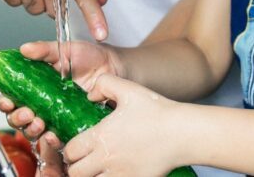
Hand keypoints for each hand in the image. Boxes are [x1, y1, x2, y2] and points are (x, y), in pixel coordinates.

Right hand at [0, 41, 123, 171]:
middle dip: (17, 118)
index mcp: (33, 84)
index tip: (7, 101)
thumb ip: (44, 50)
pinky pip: (54, 140)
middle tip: (26, 113)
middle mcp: (40, 102)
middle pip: (17, 117)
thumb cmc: (89, 57)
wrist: (114, 67)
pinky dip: (50, 141)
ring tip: (40, 123)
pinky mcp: (68, 127)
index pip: (10, 96)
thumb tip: (24, 49)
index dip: (4, 101)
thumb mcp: (65, 49)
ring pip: (32, 131)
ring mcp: (53, 116)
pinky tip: (53, 135)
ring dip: (31, 130)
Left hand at [62, 75, 182, 176]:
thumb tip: (90, 95)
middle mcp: (107, 159)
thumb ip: (104, 85)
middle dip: (76, 167)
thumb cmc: (157, 111)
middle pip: (75, 172)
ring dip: (91, 176)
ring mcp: (121, 174)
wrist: (182, 134)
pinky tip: (114, 172)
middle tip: (83, 161)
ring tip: (97, 169)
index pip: (70, 151)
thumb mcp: (128, 89)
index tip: (77, 146)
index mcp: (101, 136)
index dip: (70, 149)